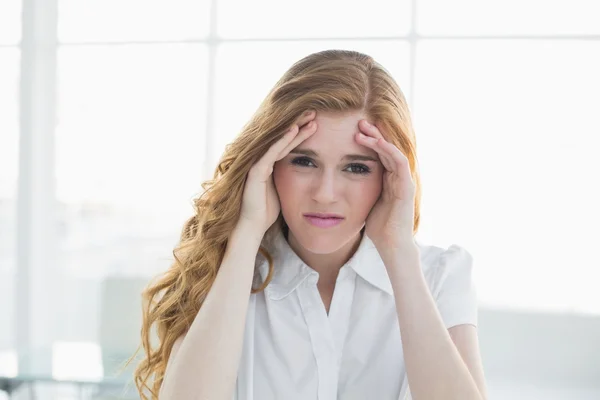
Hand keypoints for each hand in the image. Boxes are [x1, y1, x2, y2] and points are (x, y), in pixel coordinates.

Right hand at [239, 110, 317, 235]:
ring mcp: (257, 165)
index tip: (315, 124)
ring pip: (278, 142)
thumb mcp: (282, 191)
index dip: (300, 134)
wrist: (252, 227)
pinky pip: (271, 152)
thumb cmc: (266, 212)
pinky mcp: (255, 171)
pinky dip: (282, 141)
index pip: (287, 145)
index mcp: (269, 166)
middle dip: (299, 125)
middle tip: (314, 112)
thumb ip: (289, 179)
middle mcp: (262, 161)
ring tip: (310, 116)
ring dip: (295, 128)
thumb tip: (306, 174)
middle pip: (283, 139)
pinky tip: (294, 130)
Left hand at [355, 119, 416, 250]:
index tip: (352, 130)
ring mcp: (404, 180)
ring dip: (378, 138)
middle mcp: (398, 177)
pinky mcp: (407, 186)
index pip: (379, 153)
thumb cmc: (378, 228)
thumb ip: (359, 189)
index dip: (368, 140)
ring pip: (392, 151)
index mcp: (388, 179)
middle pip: (386, 148)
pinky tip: (377, 141)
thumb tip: (339, 182)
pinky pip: (400, 162)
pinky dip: (389, 150)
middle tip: (358, 120)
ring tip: (363, 128)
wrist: (391, 245)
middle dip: (373, 133)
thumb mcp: (364, 202)